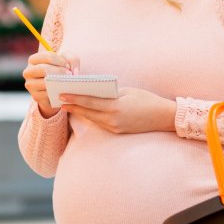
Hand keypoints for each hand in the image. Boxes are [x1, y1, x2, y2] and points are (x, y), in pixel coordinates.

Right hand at [22, 51, 79, 117]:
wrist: (55, 89)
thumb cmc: (59, 70)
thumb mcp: (66, 61)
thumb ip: (71, 60)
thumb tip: (74, 71)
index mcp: (33, 60)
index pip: (45, 56)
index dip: (58, 60)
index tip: (67, 64)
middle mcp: (28, 72)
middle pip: (43, 69)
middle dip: (58, 71)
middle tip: (69, 74)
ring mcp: (30, 85)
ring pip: (44, 83)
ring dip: (58, 82)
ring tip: (68, 81)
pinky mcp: (35, 96)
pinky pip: (47, 94)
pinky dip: (56, 92)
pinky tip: (64, 90)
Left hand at [60, 87, 175, 133]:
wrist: (163, 117)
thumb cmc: (147, 100)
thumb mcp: (127, 92)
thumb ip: (110, 94)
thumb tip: (95, 93)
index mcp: (115, 107)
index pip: (89, 102)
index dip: (74, 98)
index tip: (62, 94)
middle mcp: (113, 120)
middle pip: (87, 112)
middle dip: (73, 106)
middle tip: (60, 98)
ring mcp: (115, 128)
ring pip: (92, 118)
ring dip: (80, 112)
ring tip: (68, 104)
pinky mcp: (117, 131)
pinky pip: (100, 123)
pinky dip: (91, 116)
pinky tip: (84, 111)